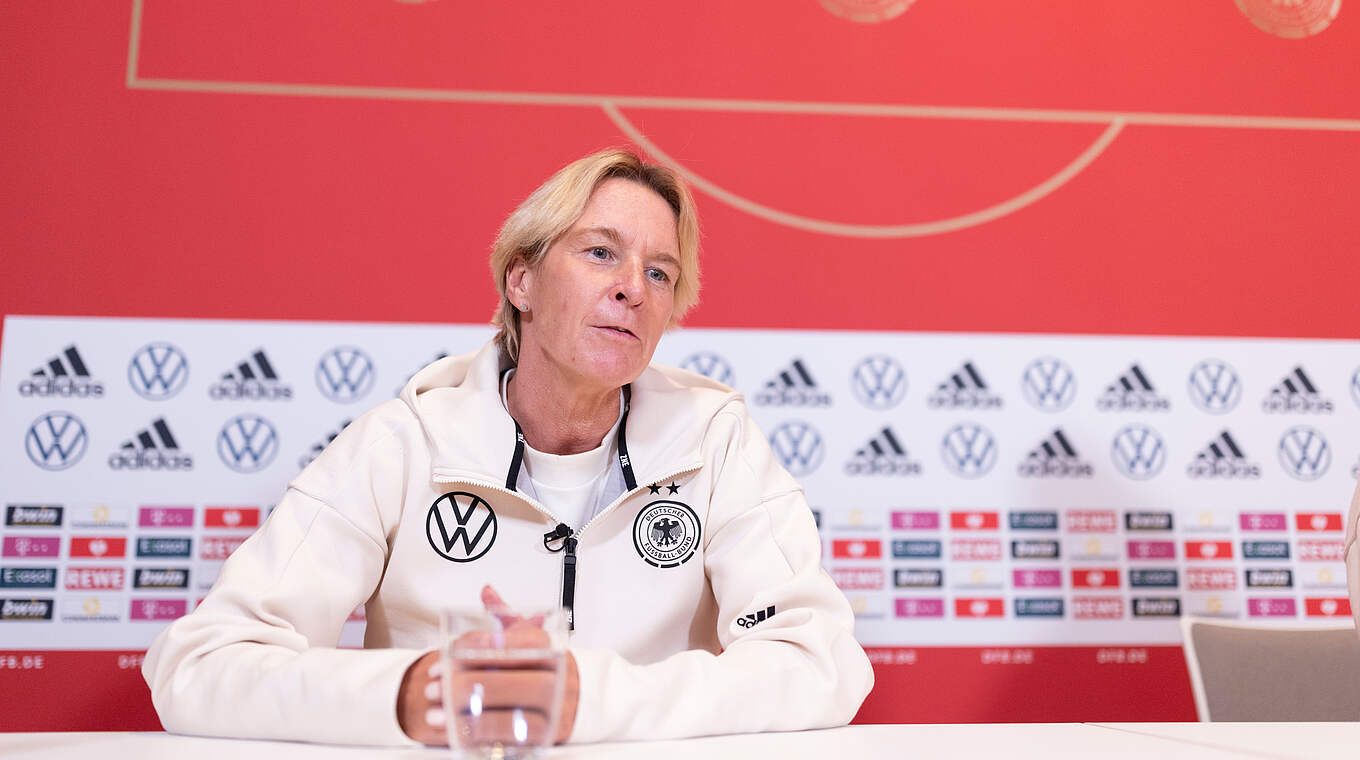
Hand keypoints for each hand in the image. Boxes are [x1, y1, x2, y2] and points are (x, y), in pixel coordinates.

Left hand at [396, 586, 579, 745]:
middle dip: (469, 682)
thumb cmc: (541, 668)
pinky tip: (455, 730)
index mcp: (549, 648)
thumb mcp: (524, 640)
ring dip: (470, 712)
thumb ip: (506, 618)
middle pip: (515, 678)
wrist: (573, 701)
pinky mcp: (543, 734)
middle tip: (436, 685)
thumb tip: (487, 593)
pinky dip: (480, 734)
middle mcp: (555, 677)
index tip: (453, 650)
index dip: (487, 644)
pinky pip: (512, 736)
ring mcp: (551, 708)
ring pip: (514, 711)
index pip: (525, 641)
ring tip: (436, 710)